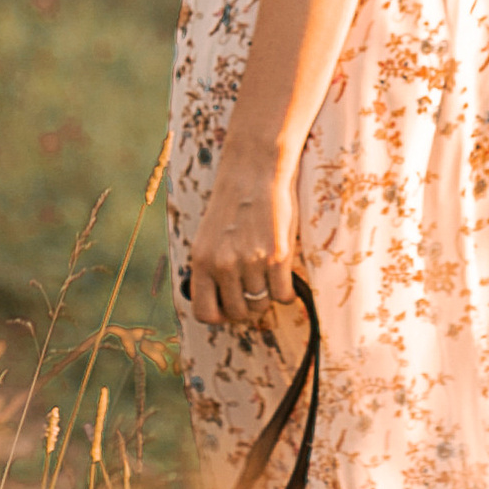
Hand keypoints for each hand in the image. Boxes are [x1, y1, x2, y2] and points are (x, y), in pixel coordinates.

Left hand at [186, 158, 299, 331]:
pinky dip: (286, 292)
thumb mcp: (208, 237)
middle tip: (254, 290)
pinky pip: (283, 295)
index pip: (203, 312)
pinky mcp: (277, 256)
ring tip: (268, 276)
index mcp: (201, 260)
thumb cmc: (233, 205)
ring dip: (267, 295)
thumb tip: (218, 303)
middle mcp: (223, 264)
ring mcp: (251, 261)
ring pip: (261, 304)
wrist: (254, 172)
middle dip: (247, 307)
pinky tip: (284, 278)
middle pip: (238, 312)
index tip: (229, 307)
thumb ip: (210, 269)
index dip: (218, 316)